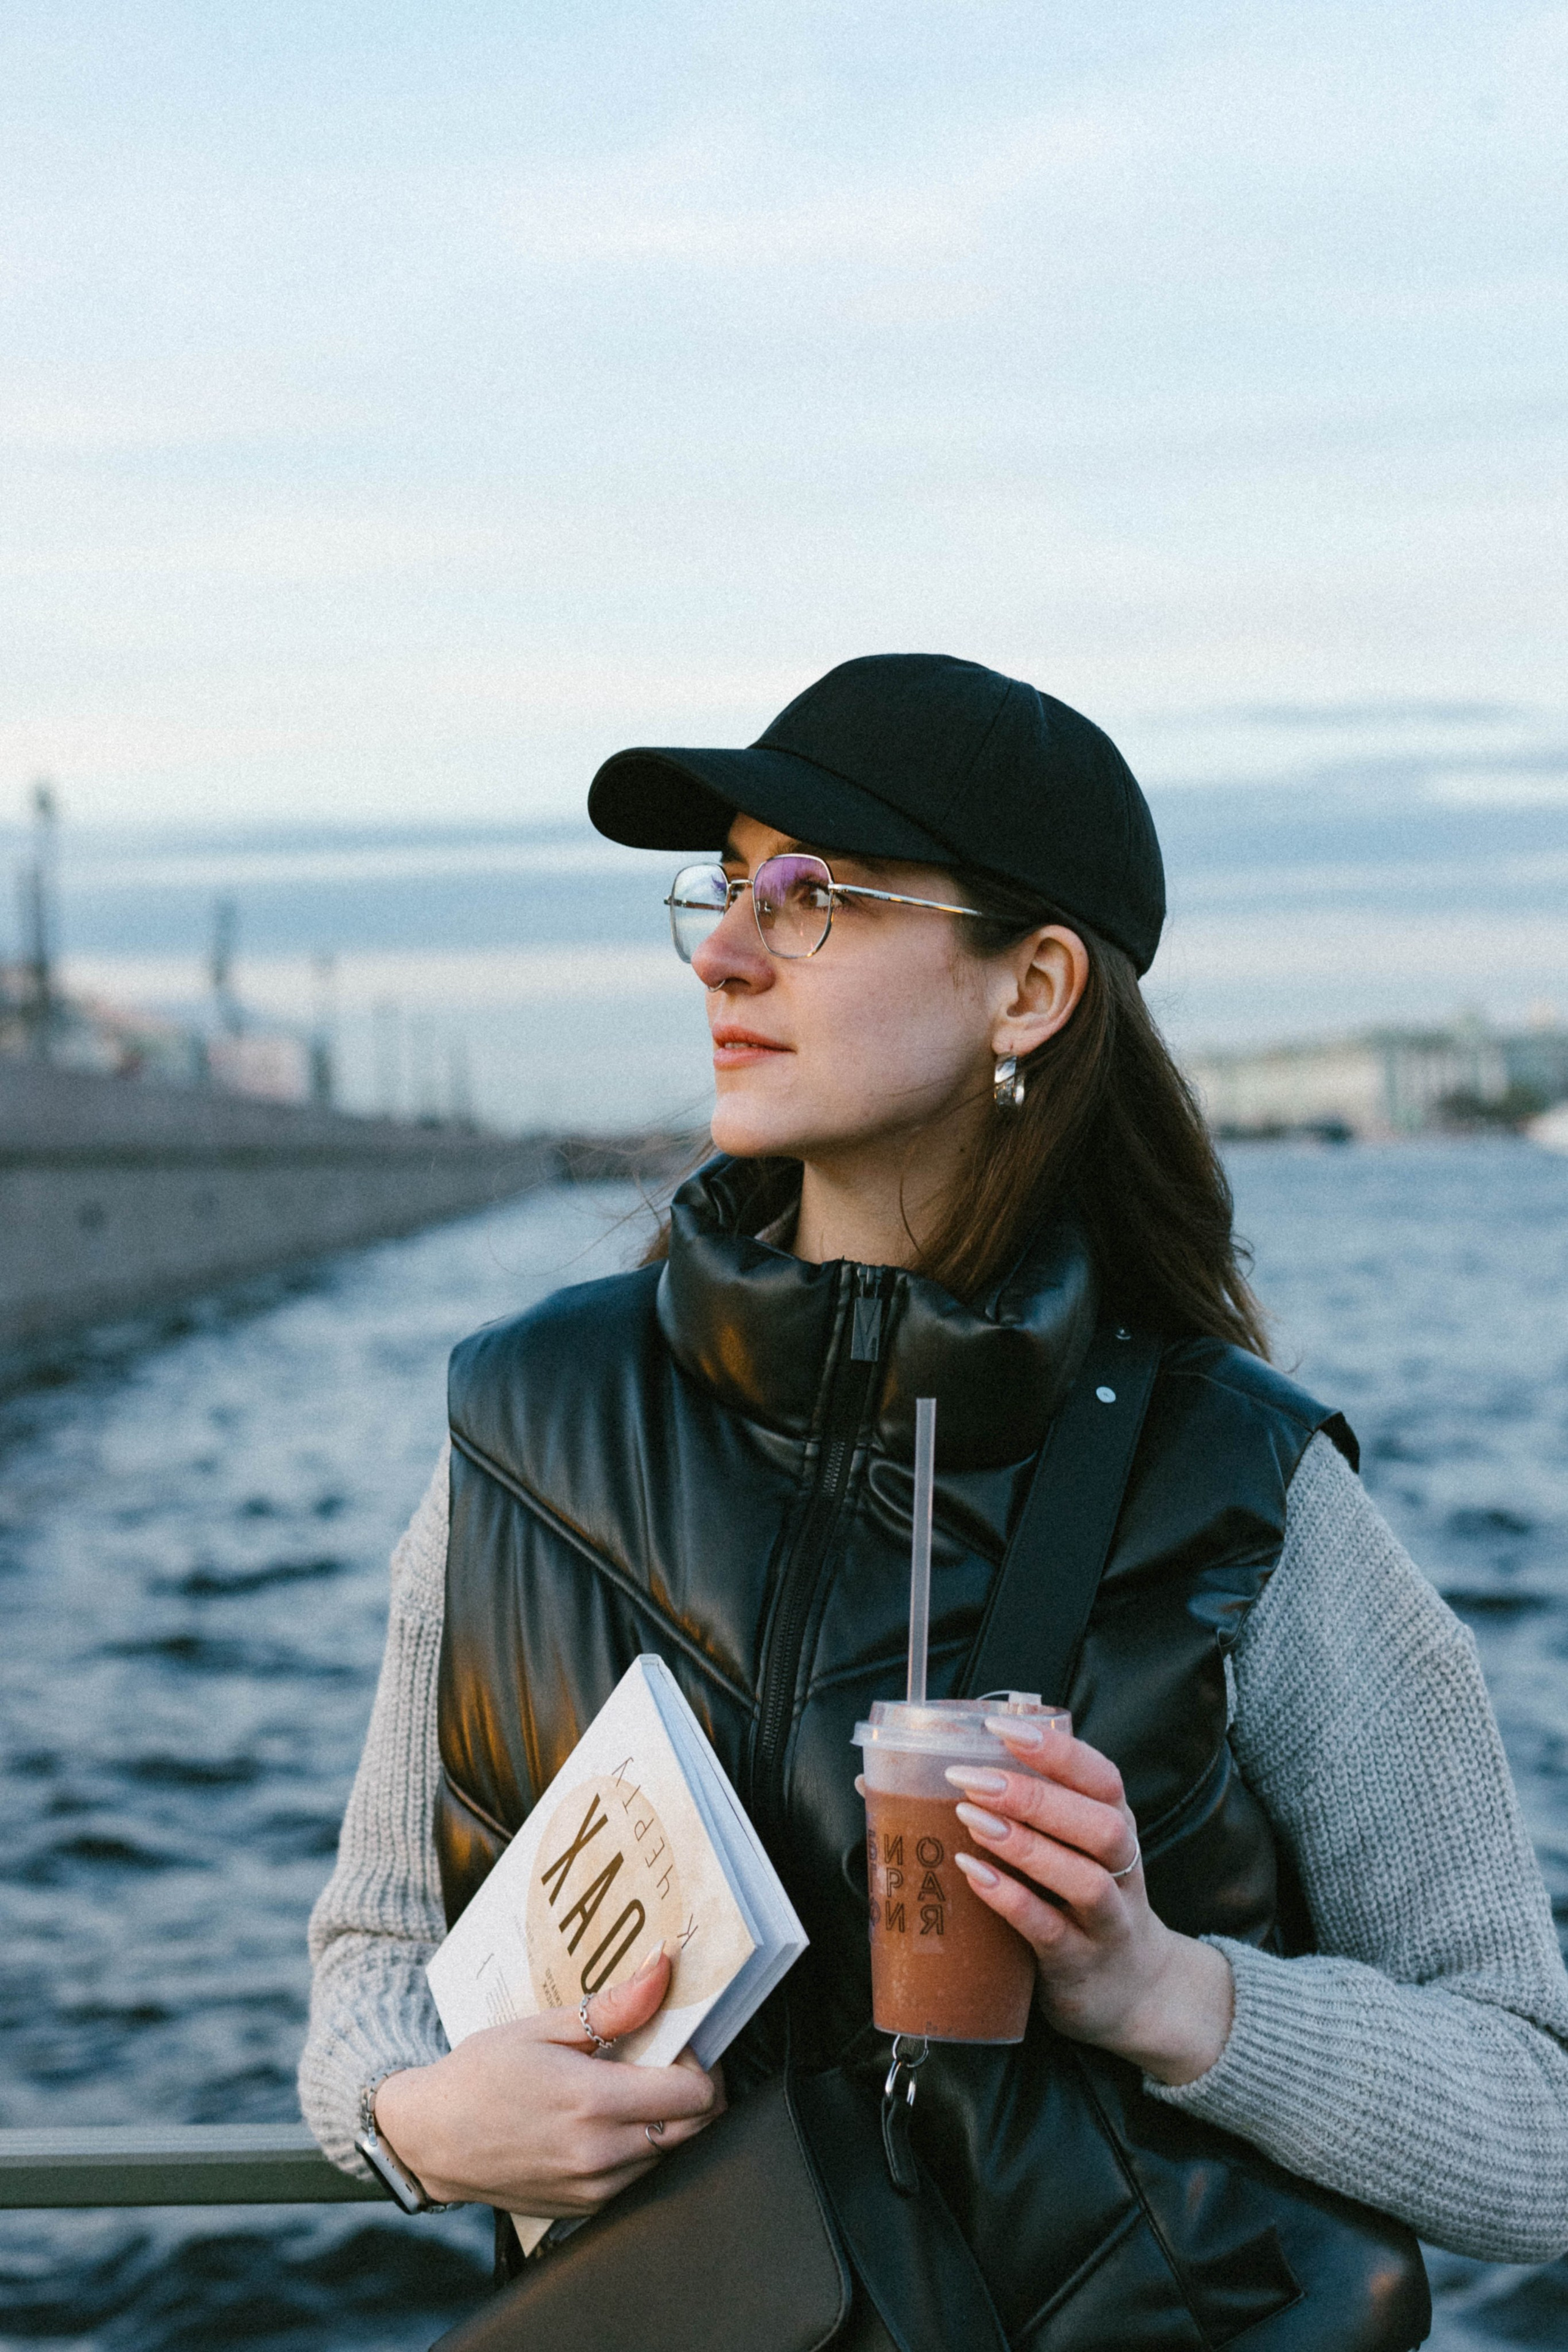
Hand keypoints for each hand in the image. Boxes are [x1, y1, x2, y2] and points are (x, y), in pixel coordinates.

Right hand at [373, 1946, 724, 2213]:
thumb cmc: (481, 2075)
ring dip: (672, 2121)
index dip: (702, 2062)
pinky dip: (645, 2149)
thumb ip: (613, 2007)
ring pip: (673, 2156)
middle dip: (698, 2091)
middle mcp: (602, 2155)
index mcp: (594, 2104)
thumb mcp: (543, 2028)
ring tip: (638, 2086)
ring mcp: (595, 2189)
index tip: (683, 2041)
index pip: (695, 2094)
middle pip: (697, 2128)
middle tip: (671, 2059)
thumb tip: (662, 1970)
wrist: (430, 2138)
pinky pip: (641, 2179)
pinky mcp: (585, 2209)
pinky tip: (615, 2121)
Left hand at [945, 1721, 1234, 2086]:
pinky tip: (974, 1876)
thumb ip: (1010, 1811)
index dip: (1058, 1751)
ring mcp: (1107, 1921)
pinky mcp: (1081, 1963)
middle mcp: (1121, 1868)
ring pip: (1085, 1878)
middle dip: (1036, 1797)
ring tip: (971, 1820)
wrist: (1132, 1991)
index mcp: (1115, 1825)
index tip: (1003, 1728)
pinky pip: (1051, 1931)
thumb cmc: (1075, 1901)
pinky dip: (1013, 1901)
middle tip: (971, 1778)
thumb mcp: (1066, 1849)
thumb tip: (890, 1777)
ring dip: (1027, 1846)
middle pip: (1100, 1824)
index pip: (1102, 1778)